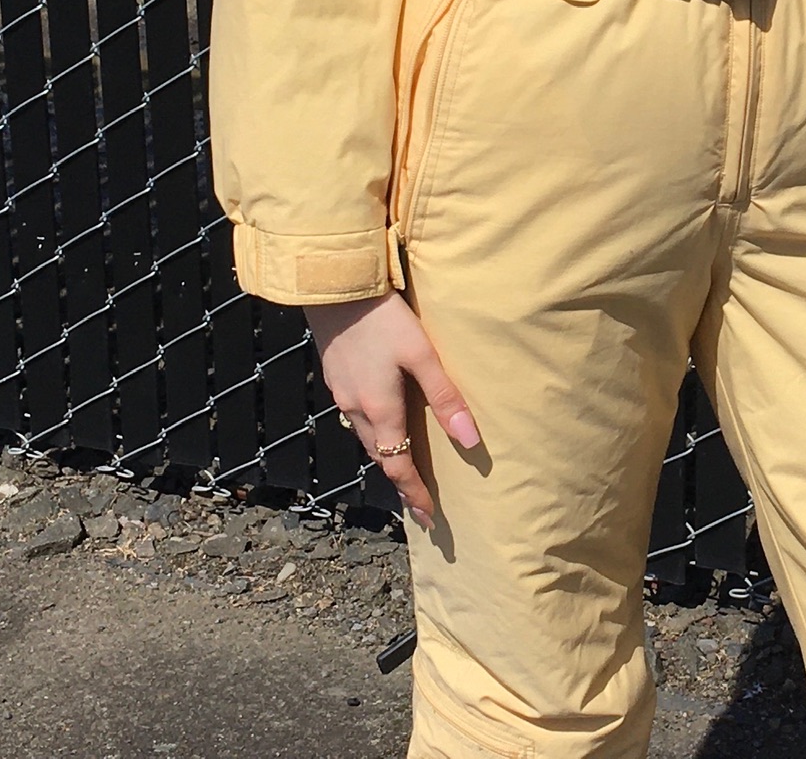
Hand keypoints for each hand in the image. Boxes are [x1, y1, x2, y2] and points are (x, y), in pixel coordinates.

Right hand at [307, 293, 478, 530]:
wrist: (334, 287)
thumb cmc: (383, 318)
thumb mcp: (421, 354)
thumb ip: (445, 396)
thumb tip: (470, 441)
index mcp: (380, 410)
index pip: (398, 466)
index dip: (414, 493)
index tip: (429, 517)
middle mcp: (357, 410)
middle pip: (380, 457)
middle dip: (400, 482)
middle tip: (419, 502)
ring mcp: (341, 394)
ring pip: (365, 438)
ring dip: (385, 457)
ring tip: (402, 466)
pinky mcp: (335, 377)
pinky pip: (356, 418)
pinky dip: (373, 432)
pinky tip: (381, 422)